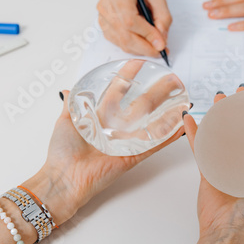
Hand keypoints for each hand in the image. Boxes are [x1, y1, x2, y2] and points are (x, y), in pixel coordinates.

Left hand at [24, 75, 183, 225]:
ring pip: (152, 123)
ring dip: (168, 112)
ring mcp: (127, 141)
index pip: (119, 93)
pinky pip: (153, 144)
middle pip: (142, 105)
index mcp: (101, 118)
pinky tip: (180, 127)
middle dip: (157, 91)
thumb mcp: (65, 122)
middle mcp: (117, 128)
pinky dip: (168, 137)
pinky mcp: (133, 156)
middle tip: (171, 80)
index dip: (128, 78)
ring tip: (182, 100)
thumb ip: (70, 105)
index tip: (138, 65)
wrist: (65, 178)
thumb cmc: (62, 152)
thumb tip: (66, 89)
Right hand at [97, 0, 171, 56]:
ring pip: (123, 43)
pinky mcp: (104, 29)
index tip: (162, 43)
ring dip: (142, 50)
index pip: (130, 20)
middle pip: (125, 36)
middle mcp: (105, 6)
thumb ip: (163, 17)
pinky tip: (145, 43)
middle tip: (161, 51)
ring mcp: (103, 19)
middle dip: (146, 47)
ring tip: (155, 47)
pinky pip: (120, 44)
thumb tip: (161, 39)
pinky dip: (135, 48)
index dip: (147, 34)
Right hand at [183, 85, 243, 243]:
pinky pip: (200, 148)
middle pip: (240, 128)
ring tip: (217, 100)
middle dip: (238, 108)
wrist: (231, 233)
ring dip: (216, 115)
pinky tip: (190, 120)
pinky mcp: (208, 170)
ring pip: (219, 133)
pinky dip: (194, 133)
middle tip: (237, 93)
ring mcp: (224, 164)